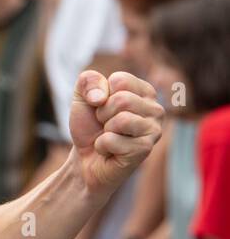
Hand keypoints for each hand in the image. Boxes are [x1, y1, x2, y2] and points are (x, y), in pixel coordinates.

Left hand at [68, 71, 163, 193]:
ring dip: (104, 130)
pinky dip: (102, 146)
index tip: (101, 107)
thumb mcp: (82, 97)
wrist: (84, 158)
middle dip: (102, 114)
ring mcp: (154, 130)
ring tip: (109, 136)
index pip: (120, 80)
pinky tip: (110, 151)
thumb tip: (101, 97)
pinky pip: (112, 140)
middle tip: (104, 125)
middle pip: (122, 100)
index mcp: (144, 91)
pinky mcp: (145, 149)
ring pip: (121, 120)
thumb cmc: (89, 126)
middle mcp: (156, 109)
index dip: (101, 95)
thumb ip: (88, 81)